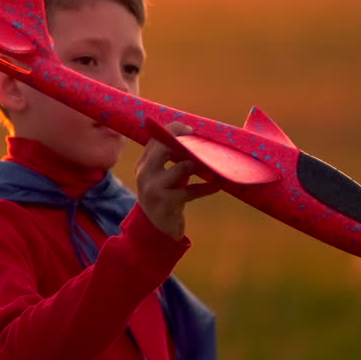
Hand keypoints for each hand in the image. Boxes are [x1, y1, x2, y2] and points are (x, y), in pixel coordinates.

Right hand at [135, 122, 216, 238]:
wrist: (154, 230)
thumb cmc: (164, 198)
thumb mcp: (161, 177)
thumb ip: (171, 160)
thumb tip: (197, 140)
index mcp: (143, 164)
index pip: (155, 139)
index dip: (172, 130)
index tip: (189, 129)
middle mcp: (145, 174)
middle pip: (163, 148)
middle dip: (184, 141)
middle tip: (202, 142)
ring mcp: (155, 189)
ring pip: (181, 168)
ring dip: (200, 164)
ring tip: (214, 162)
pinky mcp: (167, 203)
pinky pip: (191, 191)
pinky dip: (206, 187)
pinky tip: (217, 185)